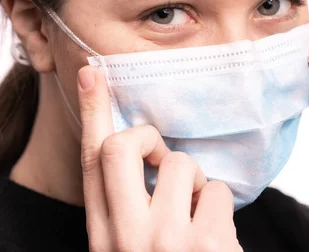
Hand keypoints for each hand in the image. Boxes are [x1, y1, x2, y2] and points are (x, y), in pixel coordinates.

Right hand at [77, 66, 242, 251]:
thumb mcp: (128, 246)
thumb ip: (125, 209)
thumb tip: (144, 155)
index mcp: (101, 237)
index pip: (89, 162)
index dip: (90, 113)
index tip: (90, 73)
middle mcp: (125, 237)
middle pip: (120, 148)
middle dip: (146, 138)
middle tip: (165, 157)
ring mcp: (165, 241)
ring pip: (179, 163)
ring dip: (196, 181)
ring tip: (198, 213)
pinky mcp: (206, 245)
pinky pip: (218, 191)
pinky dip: (220, 206)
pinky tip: (217, 236)